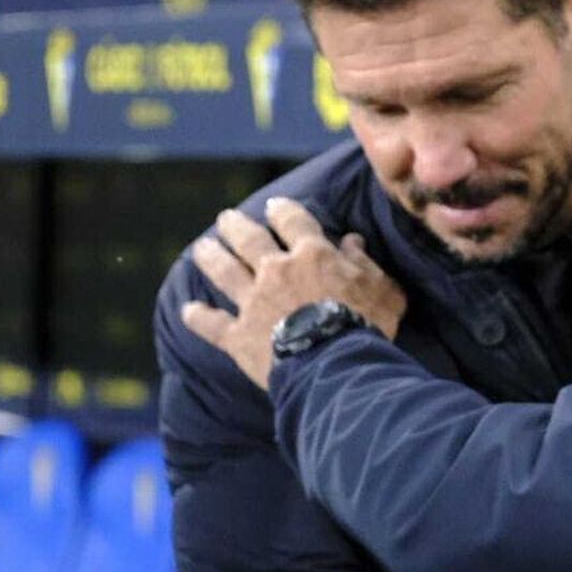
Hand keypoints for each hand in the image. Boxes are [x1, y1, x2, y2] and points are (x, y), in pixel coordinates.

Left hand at [181, 197, 405, 390]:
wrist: (335, 365)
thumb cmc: (368, 326)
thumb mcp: (384, 289)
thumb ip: (366, 263)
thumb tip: (352, 241)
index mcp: (312, 255)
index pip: (293, 221)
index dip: (282, 211)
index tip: (274, 205)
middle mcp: (276, 271)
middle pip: (249, 240)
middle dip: (236, 226)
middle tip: (227, 218)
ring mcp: (253, 303)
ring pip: (224, 273)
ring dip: (210, 258)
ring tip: (201, 248)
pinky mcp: (238, 336)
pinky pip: (212, 325)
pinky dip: (199, 318)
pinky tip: (187, 311)